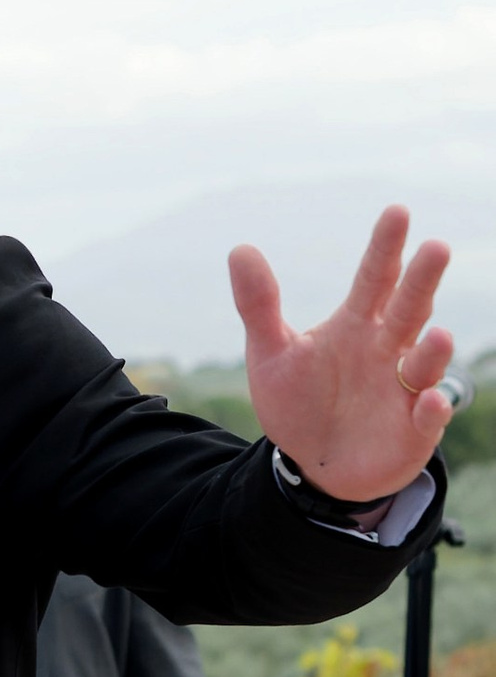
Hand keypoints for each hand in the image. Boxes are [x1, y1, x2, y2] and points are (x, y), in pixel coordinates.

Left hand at [231, 207, 455, 502]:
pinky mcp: (414, 430)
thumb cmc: (299, 401)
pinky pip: (428, 417)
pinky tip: (430, 401)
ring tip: (437, 334)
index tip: (396, 212)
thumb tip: (239, 248)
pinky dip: (432, 409)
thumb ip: (258, 304)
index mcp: (356, 324)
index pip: (375, 278)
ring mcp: (405, 389)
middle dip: (422, 282)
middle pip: (408, 309)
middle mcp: (387, 349)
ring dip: (434, 350)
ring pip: (426, 362)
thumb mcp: (271, 353)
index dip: (385, 247)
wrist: (312, 464)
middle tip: (436, 247)